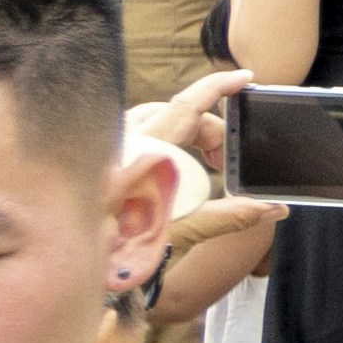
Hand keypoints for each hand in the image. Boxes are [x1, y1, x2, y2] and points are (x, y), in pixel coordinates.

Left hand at [105, 70, 266, 310]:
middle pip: (176, 113)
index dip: (218, 88)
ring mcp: (105, 148)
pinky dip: (162, 137)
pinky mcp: (97, 159)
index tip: (245, 77)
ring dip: (185, 131)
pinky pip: (134, 130)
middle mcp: (120, 142)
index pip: (186, 106)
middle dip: (209, 130)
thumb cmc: (116, 249)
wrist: (67, 265)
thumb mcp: (178, 232)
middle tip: (226, 163)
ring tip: (201, 162)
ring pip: (153, 118)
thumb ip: (227, 216)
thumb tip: (274, 209)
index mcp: (143, 152)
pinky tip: (169, 164)